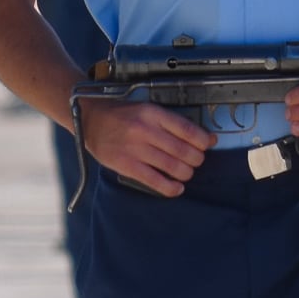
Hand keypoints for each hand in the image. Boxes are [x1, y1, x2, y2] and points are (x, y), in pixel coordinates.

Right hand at [76, 97, 210, 196]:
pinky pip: (155, 181)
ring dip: (186, 173)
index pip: (188, 130)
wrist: (90, 120)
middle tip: (196, 160)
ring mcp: (135, 149)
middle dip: (196, 159)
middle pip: (183, 150)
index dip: (203, 140)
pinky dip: (170, 187)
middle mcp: (145, 130)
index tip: (208, 144)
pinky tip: (176, 187)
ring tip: (186, 173)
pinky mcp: (127, 165)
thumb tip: (203, 137)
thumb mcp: (146, 109)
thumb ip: (172, 122)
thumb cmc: (121, 115)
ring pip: (173, 167)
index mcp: (152, 113)